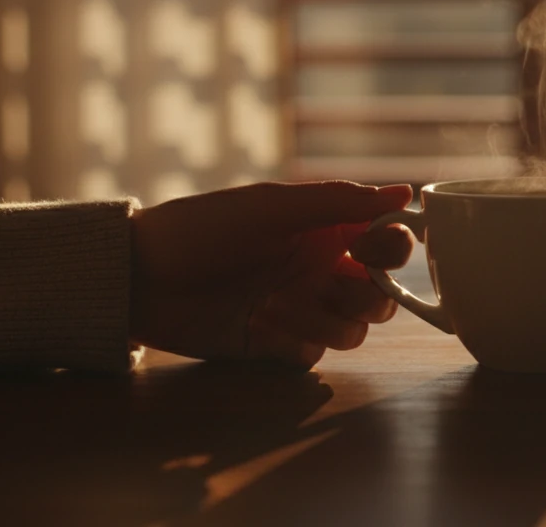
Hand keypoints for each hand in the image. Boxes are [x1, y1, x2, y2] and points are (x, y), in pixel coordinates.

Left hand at [129, 181, 413, 367]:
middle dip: (371, 295)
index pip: (385, 240)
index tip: (375, 250)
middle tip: (333, 285)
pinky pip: (313, 353)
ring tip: (276, 305)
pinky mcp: (276, 346)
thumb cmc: (204, 229)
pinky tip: (260, 326)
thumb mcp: (272, 207)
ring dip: (327, 320)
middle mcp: (318, 269)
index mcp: (323, 230)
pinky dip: (296, 343)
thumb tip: (405, 192)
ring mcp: (299, 310)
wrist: (140, 279)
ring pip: (354, 328)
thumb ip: (338, 202)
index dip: (393, 247)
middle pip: (379, 293)